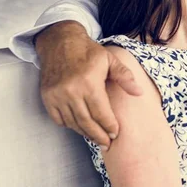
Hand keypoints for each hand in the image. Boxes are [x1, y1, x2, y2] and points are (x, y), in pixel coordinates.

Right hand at [36, 21, 142, 148]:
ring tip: (96, 138)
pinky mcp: (47, 97)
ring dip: (85, 133)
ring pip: (73, 123)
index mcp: (89, 83)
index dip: (109, 126)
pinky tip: (80, 127)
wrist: (60, 42)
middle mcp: (71, 91)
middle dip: (99, 135)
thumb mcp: (110, 60)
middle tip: (107, 143)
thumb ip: (125, 77)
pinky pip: (59, 119)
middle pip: (87, 122)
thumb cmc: (88, 51)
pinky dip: (70, 125)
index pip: (101, 113)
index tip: (116, 133)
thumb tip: (139, 93)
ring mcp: (57, 95)